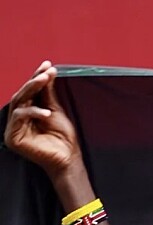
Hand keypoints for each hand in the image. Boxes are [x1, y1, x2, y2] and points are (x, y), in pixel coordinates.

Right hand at [4, 61, 81, 178]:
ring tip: (44, 81)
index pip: (30, 91)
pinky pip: (19, 117)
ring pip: (18, 102)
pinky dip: (32, 112)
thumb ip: (48, 93)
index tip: (48, 64)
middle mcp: (19, 119)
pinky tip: (46, 113)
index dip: (37, 76)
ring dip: (31, 89)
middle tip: (46, 71)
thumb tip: (47, 72)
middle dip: (34, 81)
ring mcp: (13, 128)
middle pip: (22, 94)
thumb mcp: (56, 110)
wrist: (68, 159)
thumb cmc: (64, 139)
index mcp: (28, 112)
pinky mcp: (12, 137)